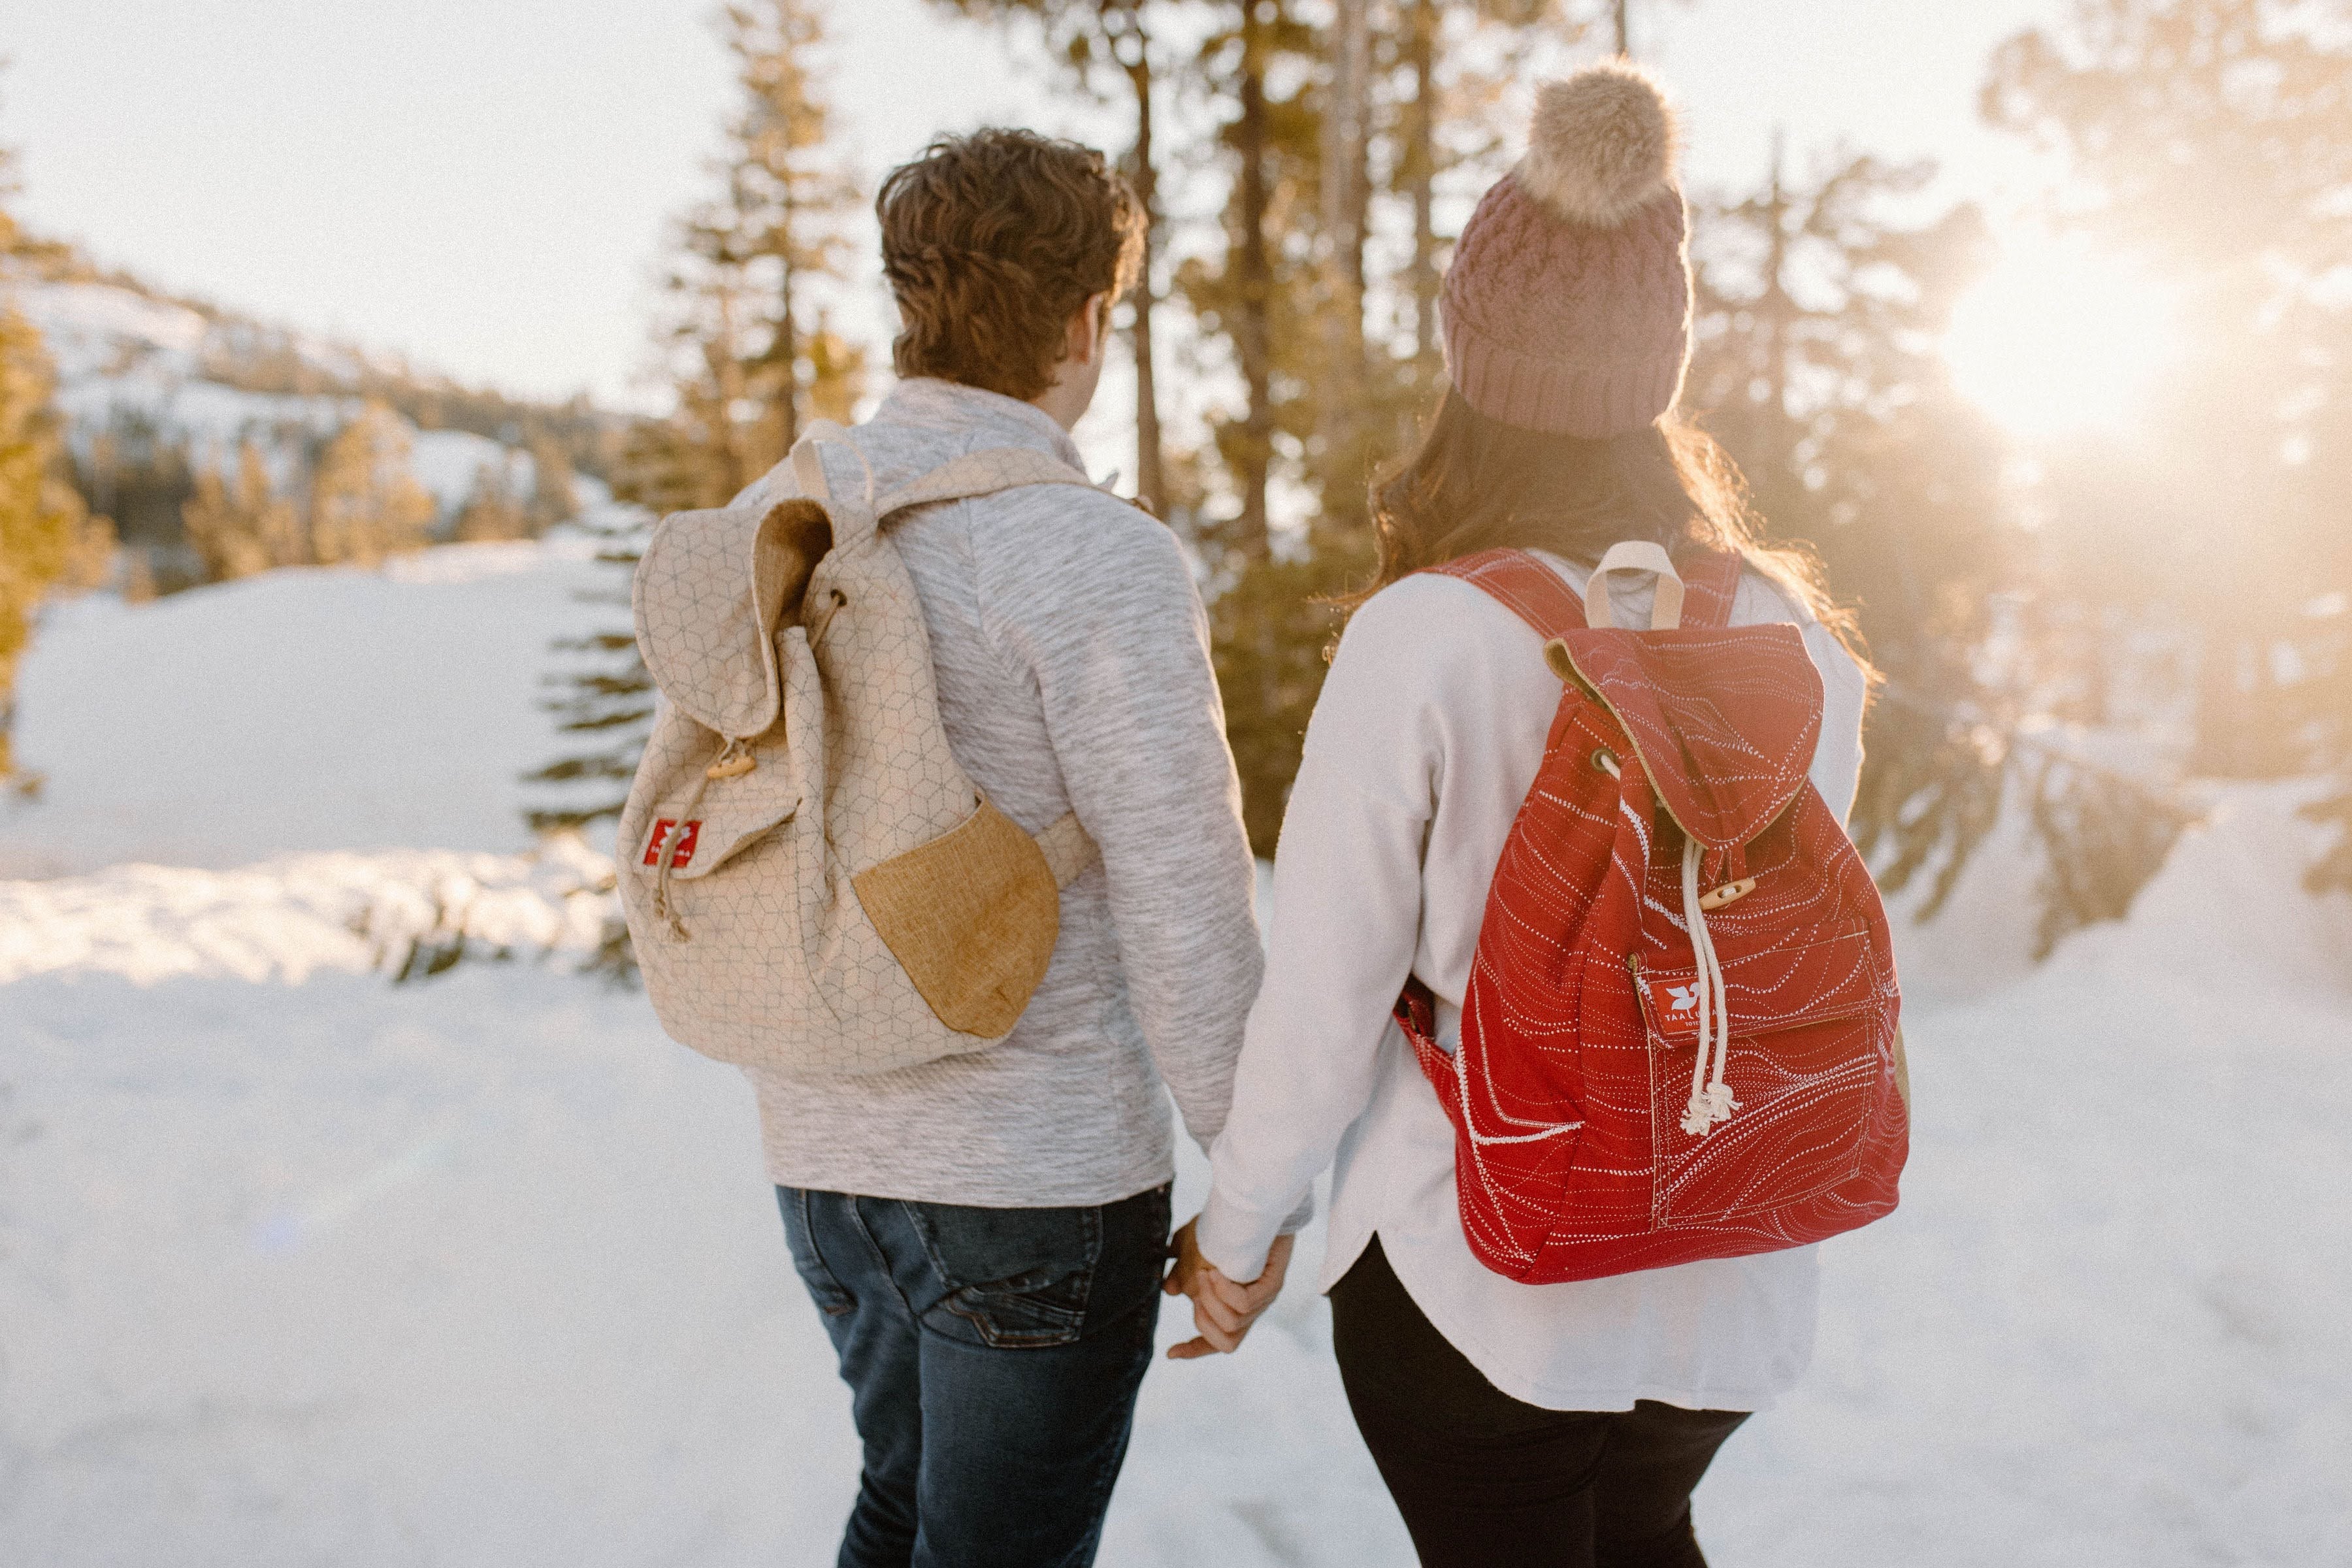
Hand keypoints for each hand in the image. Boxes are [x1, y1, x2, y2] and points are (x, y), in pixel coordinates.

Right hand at [1163, 1219, 1294, 1360]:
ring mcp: (1264, 1299)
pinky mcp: (1273, 1285)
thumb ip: (1182, 1271)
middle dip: (1203, 1321)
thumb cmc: (1223, 1225)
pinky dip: (1224, 1291)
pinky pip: (1244, 1304)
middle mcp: (1251, 1309)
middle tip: (1195, 1288)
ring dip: (1211, 1301)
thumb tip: (1170, 1291)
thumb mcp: (1193, 1249)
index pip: (1217, 1341)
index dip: (1194, 1351)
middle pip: (1226, 1343)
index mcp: (1233, 1306)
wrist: (1254, 1200)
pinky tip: (1214, 1272)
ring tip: (1203, 1273)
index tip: (1170, 1353)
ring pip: (1232, 1324)